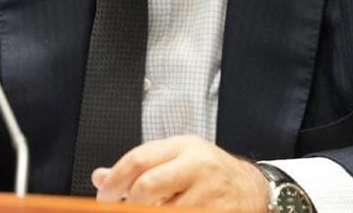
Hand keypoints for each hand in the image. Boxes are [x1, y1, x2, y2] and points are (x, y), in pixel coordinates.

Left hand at [91, 134, 268, 210]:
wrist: (252, 189)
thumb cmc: (211, 172)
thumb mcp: (177, 158)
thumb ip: (140, 165)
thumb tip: (100, 177)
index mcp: (184, 146)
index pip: (138, 160)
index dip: (114, 181)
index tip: (104, 196)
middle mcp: (198, 166)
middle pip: (148, 186)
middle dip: (128, 203)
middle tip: (120, 209)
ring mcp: (210, 193)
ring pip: (163, 210)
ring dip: (149, 212)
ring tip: (149, 210)